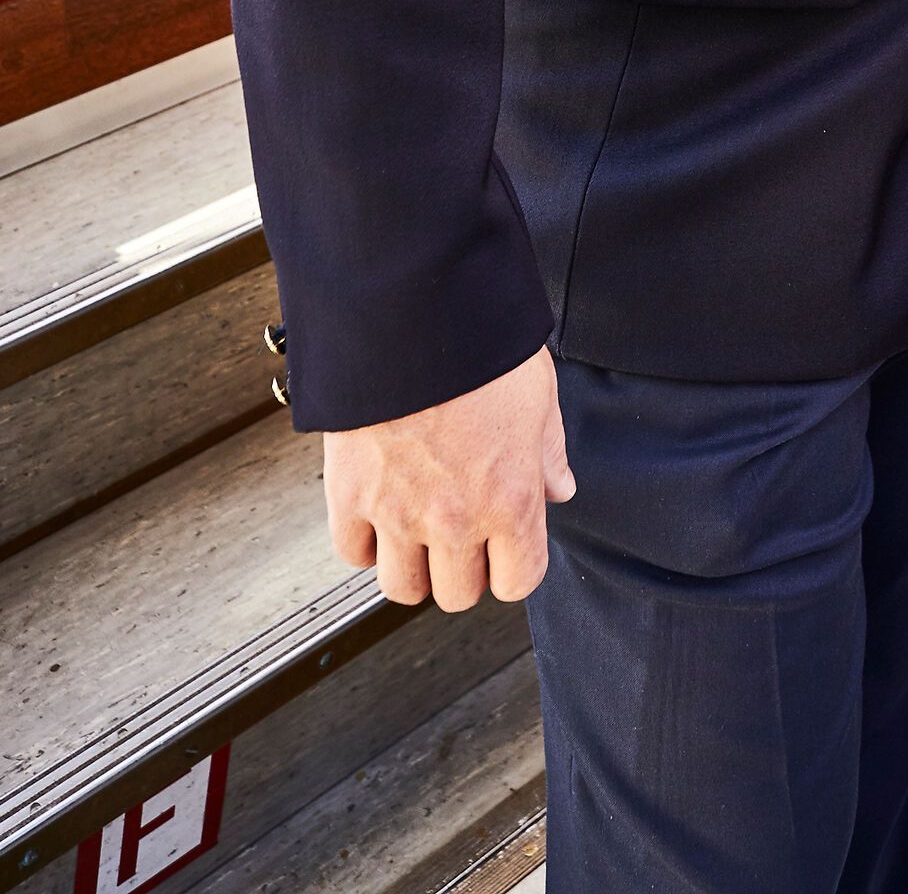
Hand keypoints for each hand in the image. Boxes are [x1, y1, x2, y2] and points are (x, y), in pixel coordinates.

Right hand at [323, 344, 574, 609]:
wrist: (413, 313)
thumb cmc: (478, 344)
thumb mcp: (538, 393)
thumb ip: (548, 451)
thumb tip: (558, 489)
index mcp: (511, 498)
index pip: (519, 579)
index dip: (514, 566)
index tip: (507, 549)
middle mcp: (455, 519)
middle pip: (458, 593)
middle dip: (464, 568)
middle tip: (461, 534)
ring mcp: (398, 514)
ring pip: (404, 589)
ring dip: (414, 567)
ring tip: (418, 534)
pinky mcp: (349, 497)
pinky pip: (353, 553)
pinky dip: (365, 543)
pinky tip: (379, 516)